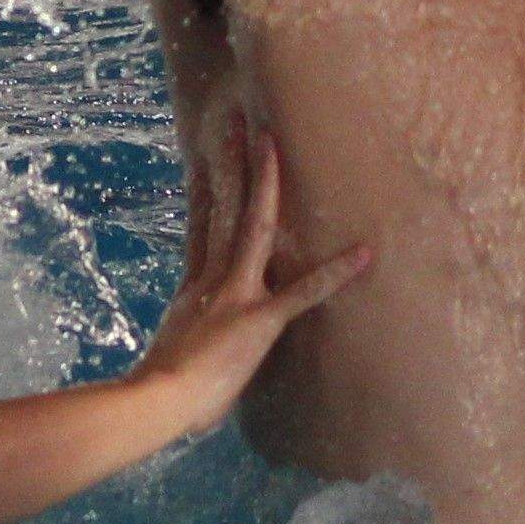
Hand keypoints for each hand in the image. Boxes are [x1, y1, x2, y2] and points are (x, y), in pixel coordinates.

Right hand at [125, 128, 367, 423]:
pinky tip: (363, 254)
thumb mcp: (173, 355)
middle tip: (241, 121)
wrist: (160, 402)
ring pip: (256, 227)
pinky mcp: (261, 320)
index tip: (208, 155)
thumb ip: (187, 339)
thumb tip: (188, 346)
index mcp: (194, 286)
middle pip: (223, 207)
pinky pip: (304, 293)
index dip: (206, 188)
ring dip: (267, 184)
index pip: (201, 224)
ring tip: (273, 143)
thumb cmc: (164, 393)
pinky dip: (335, 274)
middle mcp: (215, 278)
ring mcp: (238, 293)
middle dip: (232, 163)